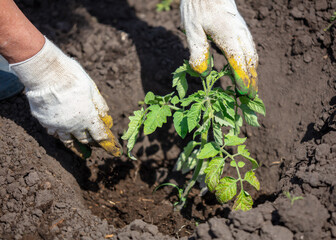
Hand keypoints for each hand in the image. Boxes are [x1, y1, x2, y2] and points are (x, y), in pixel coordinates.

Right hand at [10, 37, 119, 157]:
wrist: (44, 73)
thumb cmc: (71, 76)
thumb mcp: (91, 88)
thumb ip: (99, 104)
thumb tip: (106, 116)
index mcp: (88, 118)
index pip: (101, 136)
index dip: (109, 145)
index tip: (115, 151)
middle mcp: (73, 125)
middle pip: (85, 140)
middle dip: (93, 143)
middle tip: (97, 145)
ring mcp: (57, 125)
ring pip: (68, 141)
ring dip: (76, 146)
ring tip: (81, 152)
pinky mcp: (44, 121)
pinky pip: (54, 133)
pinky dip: (60, 135)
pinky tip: (61, 134)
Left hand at [180, 0, 257, 98]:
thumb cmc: (197, 7)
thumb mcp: (192, 29)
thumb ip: (198, 51)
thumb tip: (203, 73)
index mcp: (229, 36)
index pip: (238, 63)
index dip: (242, 79)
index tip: (243, 93)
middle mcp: (240, 34)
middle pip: (250, 61)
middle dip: (252, 80)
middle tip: (251, 98)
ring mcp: (243, 31)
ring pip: (253, 56)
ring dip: (253, 73)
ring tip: (251, 88)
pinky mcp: (241, 30)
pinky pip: (250, 50)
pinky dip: (250, 64)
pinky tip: (246, 70)